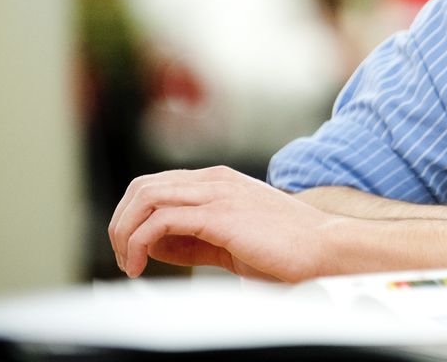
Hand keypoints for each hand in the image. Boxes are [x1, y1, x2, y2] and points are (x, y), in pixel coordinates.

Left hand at [108, 165, 335, 281]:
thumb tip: (155, 246)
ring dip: (124, 232)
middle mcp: (215, 180)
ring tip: (130, 263)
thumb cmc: (287, 248)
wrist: (325, 247)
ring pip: (146, 198)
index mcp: (219, 181)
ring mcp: (217, 194)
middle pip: (143, 186)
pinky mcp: (220, 215)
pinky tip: (143, 265)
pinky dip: (139, 243)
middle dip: (122, 223)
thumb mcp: (232, 239)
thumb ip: (195, 238)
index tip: (132, 250)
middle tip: (124, 258)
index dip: (133, 216)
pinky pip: (160, 221)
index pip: (156, 185)